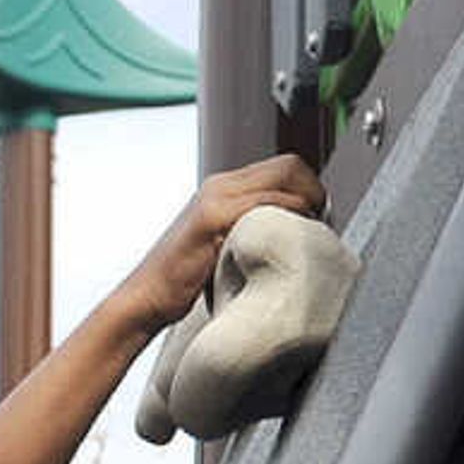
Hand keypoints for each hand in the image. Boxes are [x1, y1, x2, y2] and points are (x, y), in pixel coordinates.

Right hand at [120, 156, 324, 332]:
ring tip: (307, 231)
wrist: (144, 299)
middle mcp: (219, 186)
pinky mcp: (211, 218)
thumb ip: (248, 229)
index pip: (284, 166)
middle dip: (314, 191)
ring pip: (283, 177)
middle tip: (319, 222)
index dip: (309, 187)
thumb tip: (291, 231)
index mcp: (222, 188)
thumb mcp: (220, 245)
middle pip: (289, 164)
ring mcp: (214, 199)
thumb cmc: (181, 282)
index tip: (316, 216)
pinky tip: (287, 239)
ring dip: (307, 202)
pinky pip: (265, 203)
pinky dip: (288, 215)